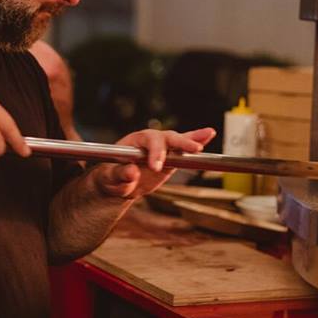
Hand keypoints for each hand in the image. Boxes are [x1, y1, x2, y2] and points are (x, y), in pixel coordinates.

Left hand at [92, 128, 215, 199]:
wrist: (118, 182)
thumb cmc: (110, 177)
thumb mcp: (109, 178)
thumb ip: (119, 175)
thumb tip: (131, 172)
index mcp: (134, 142)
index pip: (148, 141)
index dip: (155, 152)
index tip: (157, 167)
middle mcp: (150, 140)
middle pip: (167, 137)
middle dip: (180, 142)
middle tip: (193, 149)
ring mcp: (162, 148)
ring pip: (178, 140)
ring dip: (192, 139)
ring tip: (208, 135)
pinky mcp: (171, 157)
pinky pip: (184, 148)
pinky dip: (197, 141)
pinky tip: (209, 135)